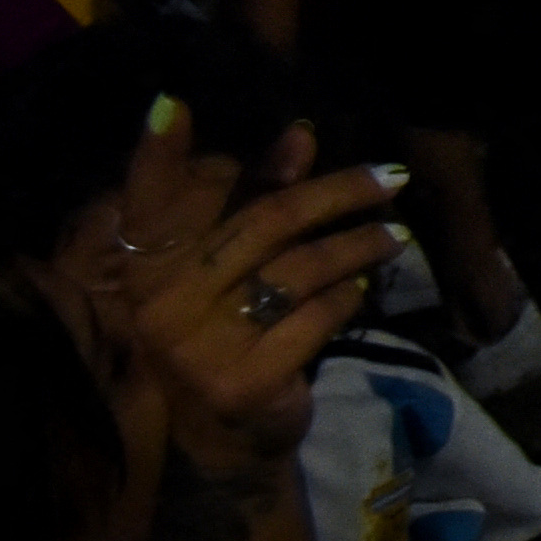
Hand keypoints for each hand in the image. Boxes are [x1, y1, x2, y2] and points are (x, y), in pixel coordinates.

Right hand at [100, 105, 396, 480]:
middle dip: (339, 192)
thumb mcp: (234, 269)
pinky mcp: (241, 383)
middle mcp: (161, 304)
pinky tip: (361, 289)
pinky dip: (348, 298)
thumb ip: (259, 202)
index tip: (171, 102)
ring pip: (301, 269)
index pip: (145, 203)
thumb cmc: (230, 332)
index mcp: (148, 268)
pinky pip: (316, 319)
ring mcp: (198, 347)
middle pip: (266, 223)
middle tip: (392, 178)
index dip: (156, 154)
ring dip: (360, 245)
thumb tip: (299, 135)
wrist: (225, 438)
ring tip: (394, 236)